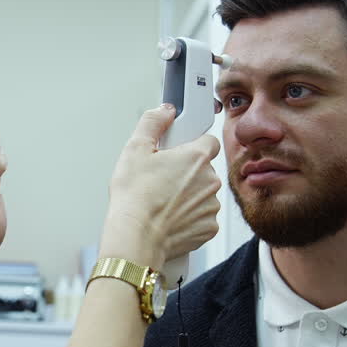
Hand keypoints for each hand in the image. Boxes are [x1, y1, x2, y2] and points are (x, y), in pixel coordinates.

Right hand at [101, 104, 220, 269]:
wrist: (136, 236)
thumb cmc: (135, 197)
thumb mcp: (135, 149)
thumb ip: (153, 122)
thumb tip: (165, 110)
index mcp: (197, 157)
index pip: (208, 141)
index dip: (192, 145)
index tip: (179, 152)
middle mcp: (210, 180)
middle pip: (205, 169)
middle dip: (188, 173)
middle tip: (163, 179)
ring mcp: (211, 206)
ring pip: (204, 194)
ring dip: (189, 196)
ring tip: (164, 201)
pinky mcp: (208, 228)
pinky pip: (202, 218)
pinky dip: (189, 218)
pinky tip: (170, 217)